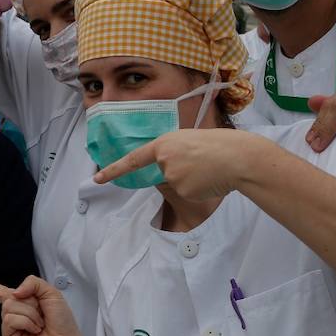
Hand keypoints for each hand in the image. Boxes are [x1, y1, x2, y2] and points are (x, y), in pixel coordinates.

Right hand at [0, 275, 81, 335]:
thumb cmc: (61, 320)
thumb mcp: (51, 293)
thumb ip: (32, 282)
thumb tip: (14, 292)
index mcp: (21, 301)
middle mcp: (12, 313)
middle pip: (9, 296)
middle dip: (30, 303)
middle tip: (42, 315)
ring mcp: (9, 326)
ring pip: (9, 307)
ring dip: (30, 314)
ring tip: (39, 325)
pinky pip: (10, 320)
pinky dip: (25, 322)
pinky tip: (34, 331)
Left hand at [93, 128, 255, 199]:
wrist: (238, 157)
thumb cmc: (219, 146)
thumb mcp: (190, 141)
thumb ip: (173, 154)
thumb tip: (167, 171)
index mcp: (164, 143)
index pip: (133, 159)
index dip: (114, 169)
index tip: (97, 178)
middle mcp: (163, 160)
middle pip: (164, 174)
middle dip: (182, 172)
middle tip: (202, 162)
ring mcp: (172, 176)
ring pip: (177, 185)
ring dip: (192, 180)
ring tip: (209, 168)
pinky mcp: (183, 190)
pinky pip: (187, 193)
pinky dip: (198, 189)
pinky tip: (210, 179)